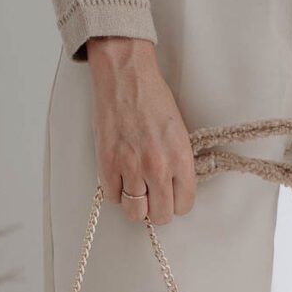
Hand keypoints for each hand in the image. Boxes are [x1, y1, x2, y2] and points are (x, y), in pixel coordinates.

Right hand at [87, 37, 195, 224]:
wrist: (126, 75)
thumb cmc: (153, 98)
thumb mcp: (180, 132)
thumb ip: (179, 164)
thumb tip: (175, 189)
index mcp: (181, 159)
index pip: (184, 206)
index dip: (177, 203)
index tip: (171, 196)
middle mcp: (157, 167)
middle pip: (160, 216)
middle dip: (157, 209)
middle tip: (152, 196)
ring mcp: (131, 167)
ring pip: (135, 213)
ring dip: (136, 205)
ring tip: (135, 189)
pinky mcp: (107, 164)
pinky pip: (113, 197)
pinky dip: (116, 191)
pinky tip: (119, 177)